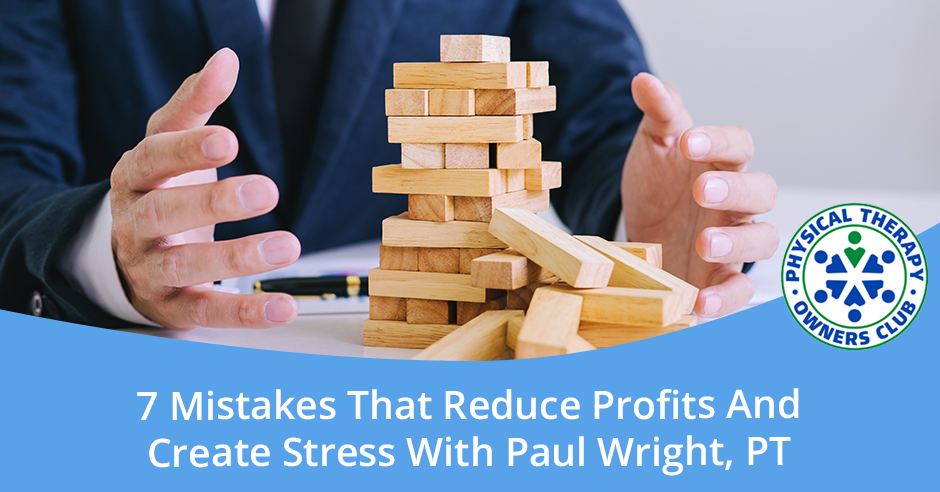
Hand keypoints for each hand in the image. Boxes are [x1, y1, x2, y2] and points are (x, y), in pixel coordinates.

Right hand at [109, 48, 300, 329]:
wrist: (124, 255)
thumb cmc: (160, 189)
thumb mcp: (169, 144)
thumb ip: (195, 104)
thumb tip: (225, 59)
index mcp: (135, 177)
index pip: (152, 159)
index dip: (187, 150)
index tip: (229, 138)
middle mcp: (136, 224)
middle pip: (164, 214)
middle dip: (214, 202)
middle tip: (266, 190)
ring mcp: (150, 268)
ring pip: (184, 265)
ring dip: (237, 258)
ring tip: (286, 246)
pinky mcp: (171, 306)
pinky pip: (205, 311)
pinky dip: (244, 312)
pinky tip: (282, 306)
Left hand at [622, 73, 778, 317]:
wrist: (642, 226)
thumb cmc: (659, 183)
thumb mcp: (654, 145)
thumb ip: (658, 113)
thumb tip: (644, 80)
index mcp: (722, 163)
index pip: (740, 146)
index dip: (720, 142)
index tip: (688, 142)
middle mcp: (736, 203)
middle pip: (761, 192)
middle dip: (735, 191)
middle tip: (700, 191)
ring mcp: (733, 241)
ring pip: (761, 240)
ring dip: (736, 243)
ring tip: (702, 243)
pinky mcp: (720, 277)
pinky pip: (737, 290)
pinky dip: (724, 299)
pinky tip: (699, 302)